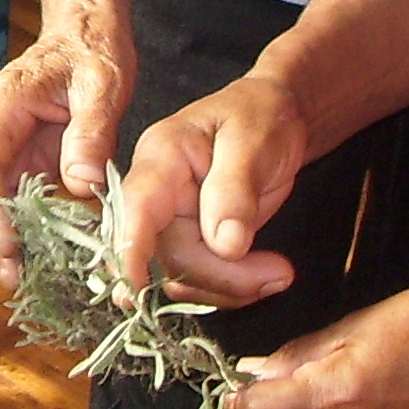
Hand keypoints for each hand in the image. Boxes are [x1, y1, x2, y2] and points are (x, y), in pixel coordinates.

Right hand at [0, 22, 133, 288]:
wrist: (85, 36)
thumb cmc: (92, 53)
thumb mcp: (102, 84)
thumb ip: (91, 132)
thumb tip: (81, 186)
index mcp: (2, 108)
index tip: (10, 248)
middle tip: (18, 278)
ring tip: (28, 275)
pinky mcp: (12, 165)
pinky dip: (12, 232)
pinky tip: (39, 256)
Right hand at [110, 73, 308, 303]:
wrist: (274, 116)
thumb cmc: (259, 115)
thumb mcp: (252, 141)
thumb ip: (235, 189)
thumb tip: (224, 244)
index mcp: (161, 158)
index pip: (135, 209)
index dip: (130, 252)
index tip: (133, 293)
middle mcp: (157, 194)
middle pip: (167, 254)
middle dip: (220, 275)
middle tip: (277, 273)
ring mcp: (172, 221)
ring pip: (182, 276)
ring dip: (229, 287)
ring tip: (278, 273)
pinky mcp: (192, 241)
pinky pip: (201, 279)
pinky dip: (234, 287)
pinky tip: (267, 274)